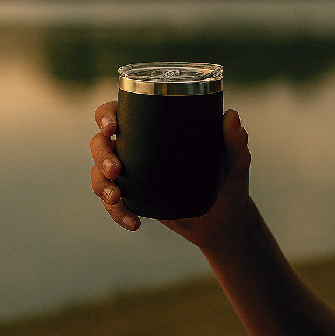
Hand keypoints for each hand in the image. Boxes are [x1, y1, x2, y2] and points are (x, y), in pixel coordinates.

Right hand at [90, 104, 251, 248]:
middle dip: (101, 155)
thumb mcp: (235, 162)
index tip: (112, 127)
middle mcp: (136, 148)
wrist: (224, 220)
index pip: (119, 112)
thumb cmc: (229, 181)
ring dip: (101, 186)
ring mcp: (132, 175)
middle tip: (116, 169)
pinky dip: (116, 214)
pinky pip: (113, 205)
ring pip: (99, 174)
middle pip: (100, 143)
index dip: (105, 116)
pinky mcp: (134, 200)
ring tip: (116, 199)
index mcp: (153, 128)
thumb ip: (235, 140)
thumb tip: (232, 115)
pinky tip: (133, 223)